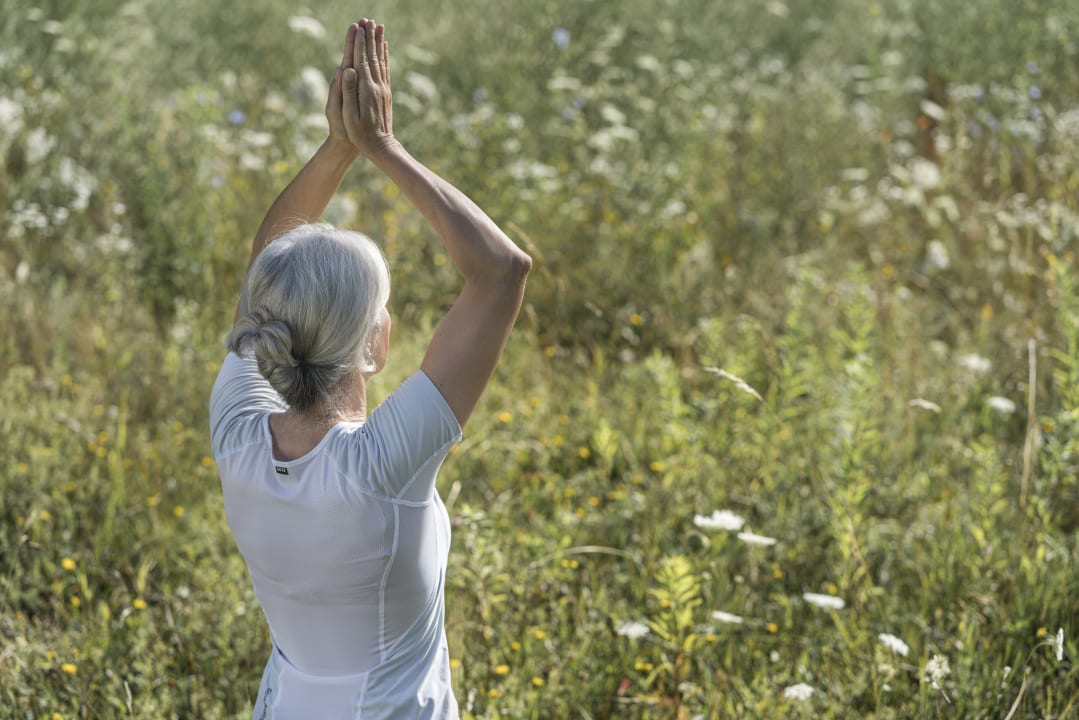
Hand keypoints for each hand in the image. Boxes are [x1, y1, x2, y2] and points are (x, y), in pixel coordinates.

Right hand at [332, 19, 395, 157]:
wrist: (381, 146)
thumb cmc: (360, 134)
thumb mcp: (349, 115)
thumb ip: (348, 91)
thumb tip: (348, 70)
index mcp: (366, 89)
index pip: (361, 60)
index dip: (359, 43)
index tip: (357, 27)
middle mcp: (377, 86)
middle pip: (372, 56)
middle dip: (370, 37)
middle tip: (368, 20)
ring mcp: (384, 89)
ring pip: (381, 60)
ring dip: (379, 43)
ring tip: (378, 27)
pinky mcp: (386, 93)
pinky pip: (386, 70)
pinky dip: (384, 56)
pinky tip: (385, 48)